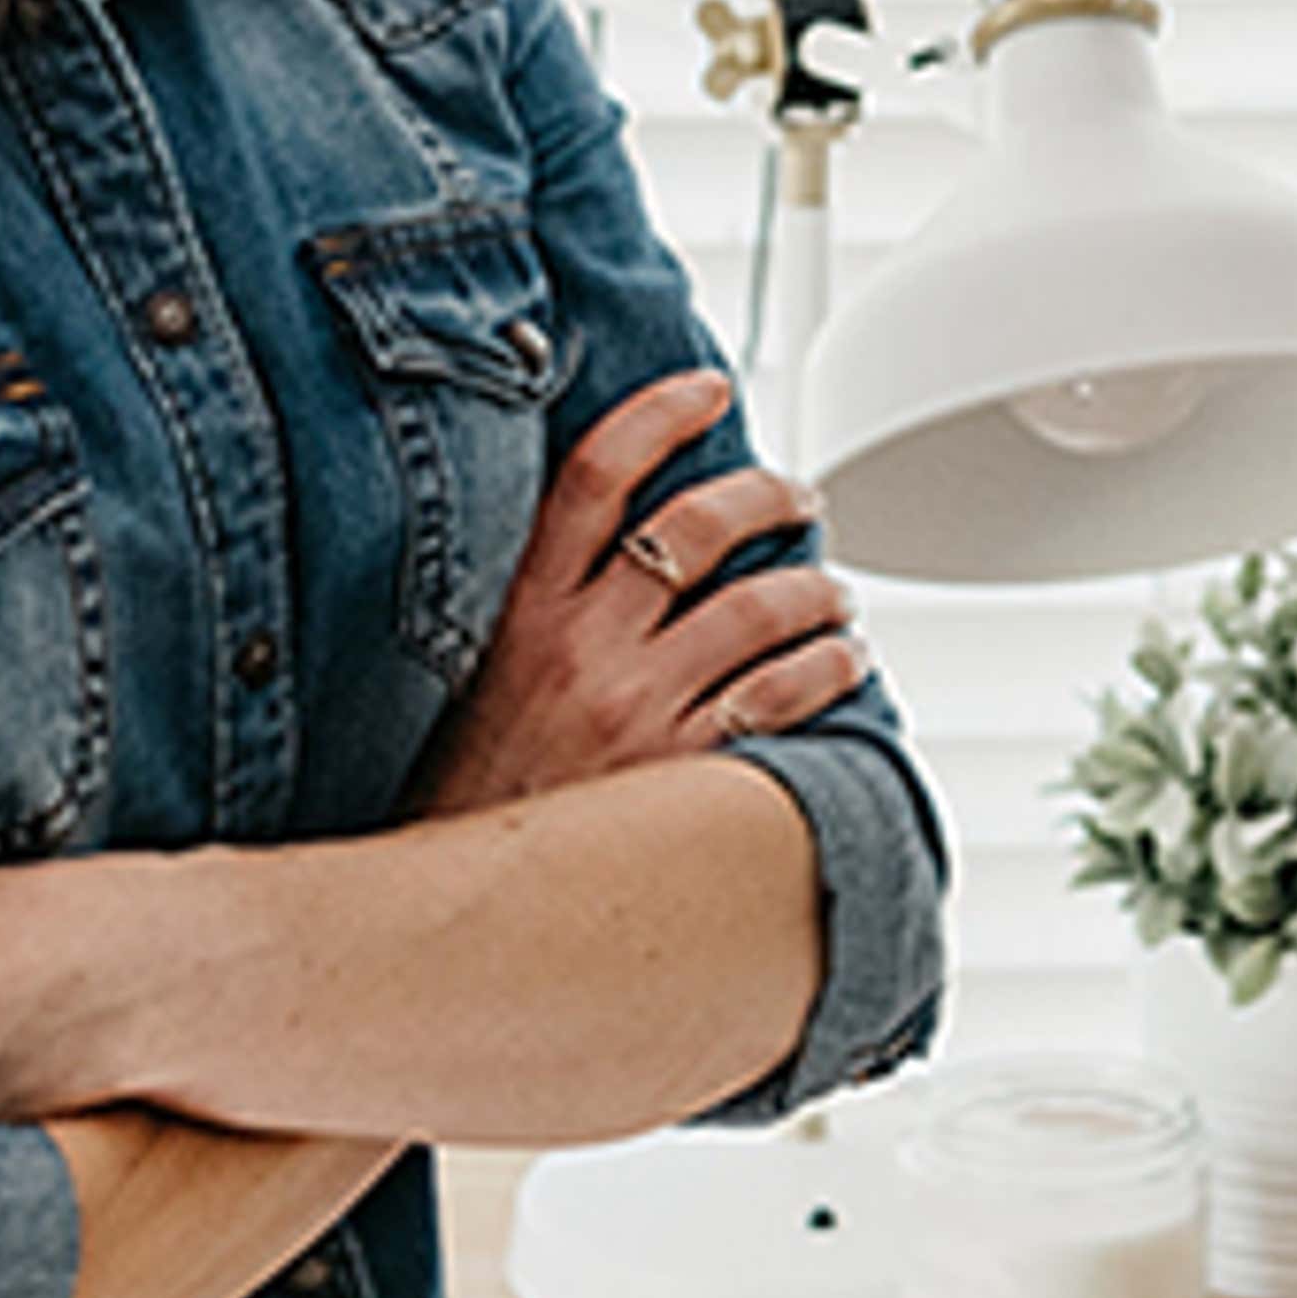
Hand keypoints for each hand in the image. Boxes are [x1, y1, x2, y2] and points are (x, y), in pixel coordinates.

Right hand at [414, 369, 867, 818]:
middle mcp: (581, 647)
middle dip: (767, 497)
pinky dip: (828, 667)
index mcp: (524, 610)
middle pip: (693, 527)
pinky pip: (782, 695)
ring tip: (837, 595)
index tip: (708, 388)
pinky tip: (843, 663)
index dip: (658, 415)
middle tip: (800, 499)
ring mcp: (635, 708)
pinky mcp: (681, 771)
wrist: (453, 909)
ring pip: (757, 608)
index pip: (593, 475)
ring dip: (818, 590)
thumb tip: (629, 541)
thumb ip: (545, 605)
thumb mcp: (482, 675)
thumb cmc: (474, 787)